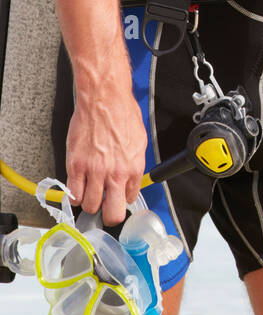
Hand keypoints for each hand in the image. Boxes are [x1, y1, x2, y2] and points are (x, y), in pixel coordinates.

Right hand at [66, 80, 147, 226]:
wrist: (104, 99)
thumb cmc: (122, 114)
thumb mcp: (139, 142)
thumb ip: (134, 165)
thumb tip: (131, 181)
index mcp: (134, 168)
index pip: (130, 200)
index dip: (123, 200)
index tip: (118, 198)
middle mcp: (115, 173)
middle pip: (111, 214)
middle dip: (108, 215)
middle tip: (104, 209)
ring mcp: (94, 171)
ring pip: (89, 206)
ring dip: (89, 202)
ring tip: (90, 193)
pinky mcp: (76, 166)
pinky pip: (72, 193)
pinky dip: (74, 194)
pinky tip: (77, 187)